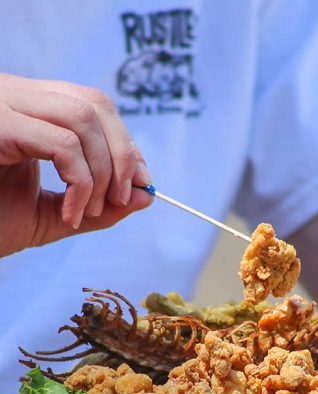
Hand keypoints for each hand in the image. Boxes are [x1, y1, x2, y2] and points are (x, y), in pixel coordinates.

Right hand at [0, 73, 153, 257]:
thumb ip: (99, 207)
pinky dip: (81, 183)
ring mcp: (2, 106)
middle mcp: (13, 96)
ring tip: (90, 211)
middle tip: (124, 198)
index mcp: (28, 110)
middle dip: (123, 154)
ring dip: (103, 170)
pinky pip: (61, 144)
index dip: (126, 143)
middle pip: (95, 103)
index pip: (94, 104)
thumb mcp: (54, 216)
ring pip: (82, 117)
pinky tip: (71, 214)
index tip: (141, 183)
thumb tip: (146, 196)